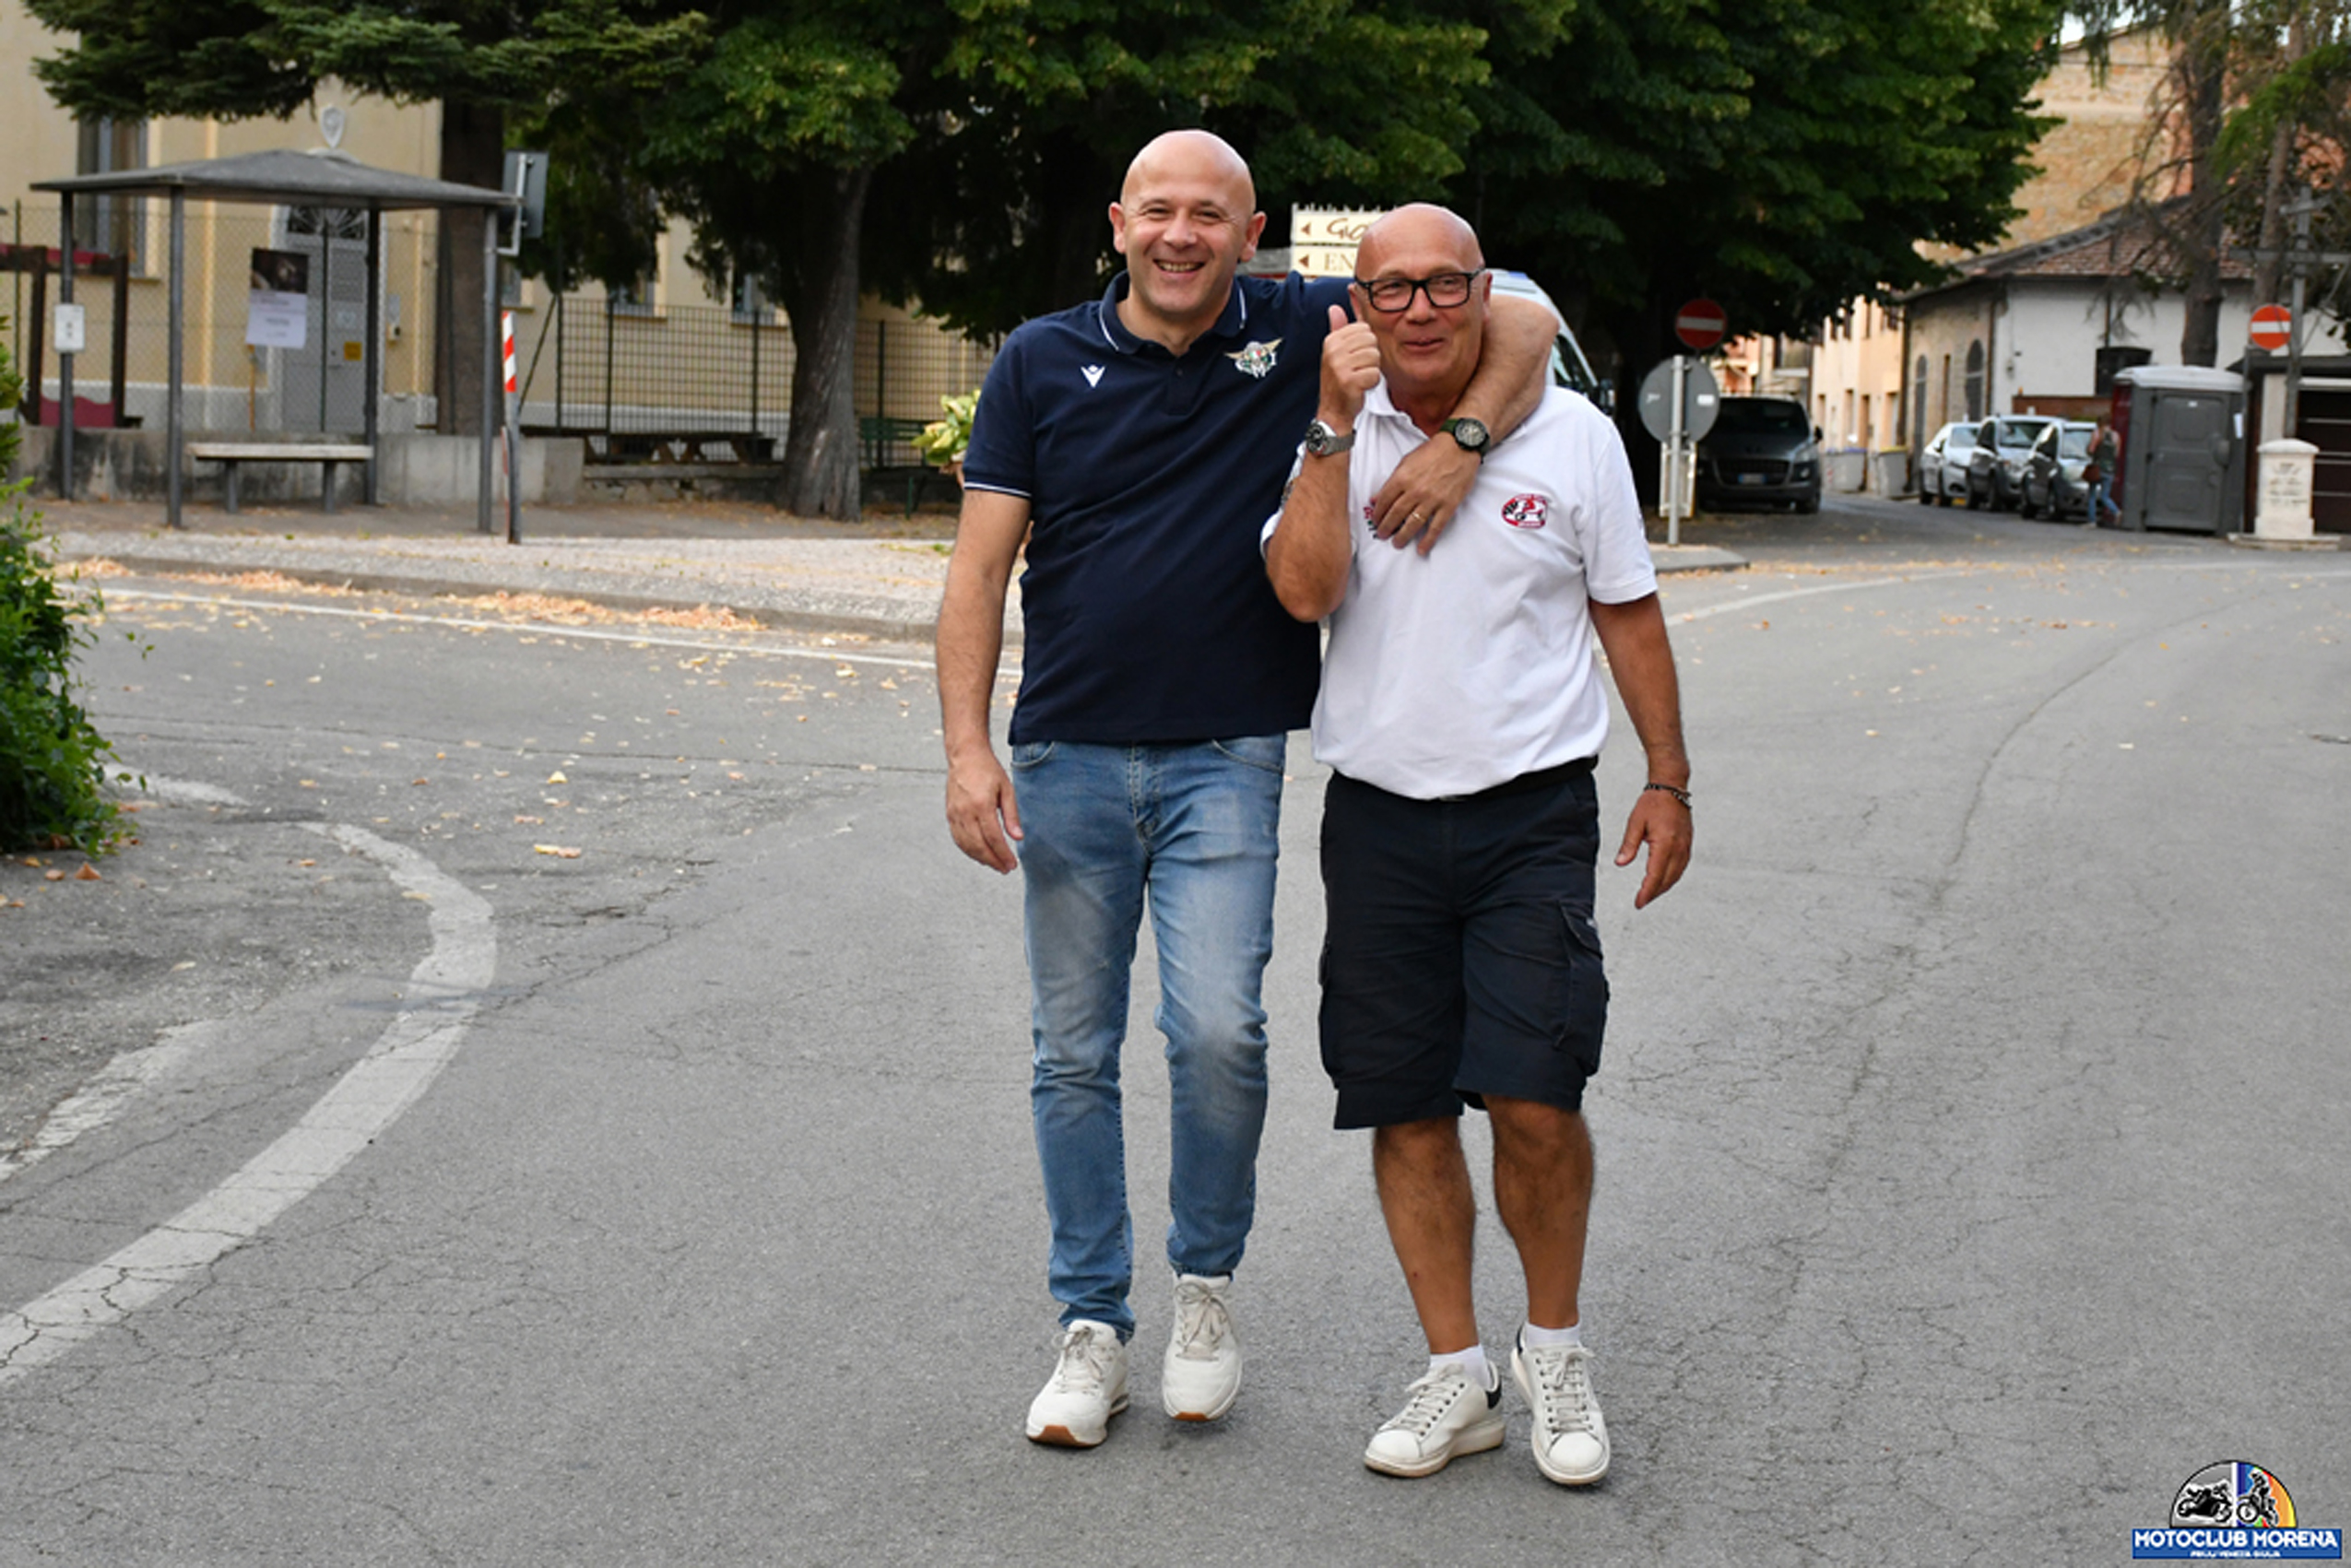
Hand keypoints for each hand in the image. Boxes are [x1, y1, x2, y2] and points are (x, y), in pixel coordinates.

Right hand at [946, 748, 1022, 873]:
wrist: (965, 756)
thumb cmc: (988, 770)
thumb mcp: (1007, 789)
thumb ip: (1012, 815)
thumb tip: (1018, 837)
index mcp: (981, 805)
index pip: (993, 838)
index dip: (1003, 854)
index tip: (1012, 863)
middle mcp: (965, 811)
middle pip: (979, 845)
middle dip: (993, 861)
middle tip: (1005, 869)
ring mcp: (955, 814)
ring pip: (966, 845)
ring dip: (981, 858)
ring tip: (994, 864)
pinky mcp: (950, 814)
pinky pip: (958, 838)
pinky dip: (969, 850)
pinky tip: (979, 854)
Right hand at [1320, 303, 1379, 424]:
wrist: (1333, 411)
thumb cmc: (1339, 381)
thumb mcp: (1336, 353)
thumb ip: (1338, 329)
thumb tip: (1334, 308)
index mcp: (1331, 341)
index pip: (1364, 329)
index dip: (1365, 345)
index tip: (1354, 358)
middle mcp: (1333, 351)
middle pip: (1372, 342)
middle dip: (1370, 358)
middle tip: (1357, 370)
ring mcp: (1339, 367)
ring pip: (1375, 358)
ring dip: (1371, 370)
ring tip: (1359, 378)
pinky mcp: (1349, 382)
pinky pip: (1375, 374)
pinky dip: (1372, 383)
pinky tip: (1360, 388)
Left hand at [1370, 433, 1479, 553]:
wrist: (1460, 447)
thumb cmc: (1433, 451)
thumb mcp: (1406, 461)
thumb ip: (1391, 481)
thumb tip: (1376, 498)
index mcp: (1402, 478)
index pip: (1384, 502)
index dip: (1377, 514)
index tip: (1375, 521)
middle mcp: (1415, 491)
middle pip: (1395, 515)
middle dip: (1386, 528)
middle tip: (1382, 535)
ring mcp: (1432, 500)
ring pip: (1412, 524)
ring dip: (1402, 536)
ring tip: (1397, 543)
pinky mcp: (1448, 506)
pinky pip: (1435, 527)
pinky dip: (1428, 540)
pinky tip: (1421, 549)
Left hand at [1615, 790, 1690, 908]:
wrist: (1671, 787)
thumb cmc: (1653, 802)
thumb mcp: (1635, 822)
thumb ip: (1629, 845)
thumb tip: (1621, 863)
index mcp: (1665, 843)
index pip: (1655, 875)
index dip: (1647, 892)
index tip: (1639, 903)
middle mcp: (1679, 847)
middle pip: (1667, 879)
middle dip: (1654, 893)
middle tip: (1641, 902)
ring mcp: (1686, 846)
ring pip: (1676, 875)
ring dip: (1664, 887)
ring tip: (1650, 894)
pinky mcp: (1688, 844)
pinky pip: (1681, 867)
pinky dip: (1672, 877)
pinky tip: (1664, 880)